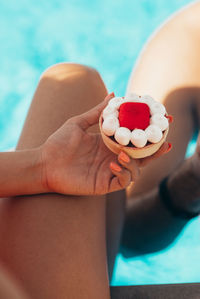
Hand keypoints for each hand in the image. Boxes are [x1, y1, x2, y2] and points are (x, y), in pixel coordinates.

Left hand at [41, 93, 170, 195]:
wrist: (44, 163)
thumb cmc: (58, 143)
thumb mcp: (79, 123)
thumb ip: (97, 111)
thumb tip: (114, 93)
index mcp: (109, 143)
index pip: (135, 139)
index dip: (150, 132)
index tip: (164, 121)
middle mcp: (113, 157)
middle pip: (142, 156)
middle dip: (156, 150)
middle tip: (166, 142)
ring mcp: (110, 171)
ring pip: (135, 170)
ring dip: (134, 162)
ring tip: (122, 154)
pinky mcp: (104, 184)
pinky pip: (123, 181)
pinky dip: (123, 173)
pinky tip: (113, 164)